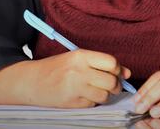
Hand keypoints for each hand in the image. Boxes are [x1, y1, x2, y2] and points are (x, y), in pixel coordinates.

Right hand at [0, 49, 130, 107]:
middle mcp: (79, 71)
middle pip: (111, 81)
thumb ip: (102, 63)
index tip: (116, 72)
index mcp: (80, 56)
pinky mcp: (72, 103)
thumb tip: (127, 73)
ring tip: (97, 90)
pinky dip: (93, 102)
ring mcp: (75, 88)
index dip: (118, 69)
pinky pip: (93, 104)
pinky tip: (85, 96)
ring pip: (105, 95)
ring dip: (105, 95)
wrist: (32, 81)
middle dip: (116, 85)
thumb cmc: (56, 68)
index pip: (111, 62)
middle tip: (112, 85)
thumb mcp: (77, 59)